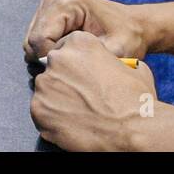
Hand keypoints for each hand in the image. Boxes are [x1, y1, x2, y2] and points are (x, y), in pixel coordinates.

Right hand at [23, 0, 149, 60]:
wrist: (135, 25)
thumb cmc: (129, 38)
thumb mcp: (117, 51)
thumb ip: (90, 60)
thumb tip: (65, 69)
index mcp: (69, 1)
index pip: (39, 38)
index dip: (52, 59)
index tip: (74, 66)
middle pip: (32, 39)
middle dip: (49, 56)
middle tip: (74, 62)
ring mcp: (51, 0)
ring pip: (32, 39)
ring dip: (49, 53)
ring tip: (73, 55)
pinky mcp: (50, 8)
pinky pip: (37, 36)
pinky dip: (49, 48)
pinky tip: (69, 49)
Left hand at [30, 32, 158, 150]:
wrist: (132, 130)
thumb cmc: (135, 100)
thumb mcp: (131, 66)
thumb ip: (110, 60)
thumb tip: (110, 66)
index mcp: (80, 42)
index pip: (68, 47)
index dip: (76, 64)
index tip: (83, 75)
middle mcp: (58, 59)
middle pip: (55, 67)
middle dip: (65, 79)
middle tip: (82, 95)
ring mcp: (45, 85)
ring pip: (46, 89)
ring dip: (58, 98)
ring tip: (79, 111)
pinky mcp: (38, 109)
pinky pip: (41, 111)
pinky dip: (53, 118)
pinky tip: (72, 123)